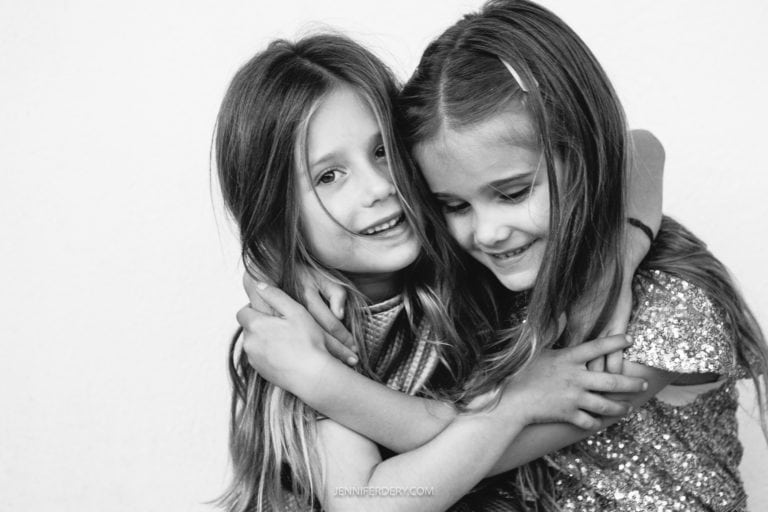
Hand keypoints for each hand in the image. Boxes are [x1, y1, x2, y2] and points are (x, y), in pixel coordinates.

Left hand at [236, 283, 357, 390]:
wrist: (313, 376)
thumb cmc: (308, 342)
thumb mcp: (296, 312)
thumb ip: (275, 295)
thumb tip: (258, 285)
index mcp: (256, 326)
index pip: (243, 312)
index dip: (255, 309)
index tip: (270, 311)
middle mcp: (250, 343)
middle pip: (248, 328)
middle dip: (261, 325)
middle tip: (282, 325)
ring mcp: (254, 360)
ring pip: (254, 343)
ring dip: (264, 339)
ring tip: (287, 341)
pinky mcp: (261, 372)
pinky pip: (260, 357)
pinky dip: (269, 354)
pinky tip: (287, 354)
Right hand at [500, 335, 645, 429]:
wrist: (509, 400)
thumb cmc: (519, 371)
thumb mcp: (535, 348)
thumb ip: (551, 331)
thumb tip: (562, 312)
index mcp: (568, 359)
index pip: (598, 347)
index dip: (616, 342)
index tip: (630, 339)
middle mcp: (576, 379)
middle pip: (613, 381)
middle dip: (631, 384)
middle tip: (643, 385)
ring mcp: (574, 398)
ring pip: (606, 405)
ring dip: (621, 407)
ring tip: (628, 408)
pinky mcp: (568, 415)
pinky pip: (590, 422)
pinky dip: (598, 423)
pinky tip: (602, 422)